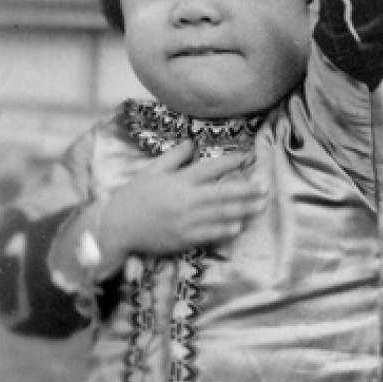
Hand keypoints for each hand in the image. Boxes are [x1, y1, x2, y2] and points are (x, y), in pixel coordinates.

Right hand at [103, 140, 267, 260]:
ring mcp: (185, 220)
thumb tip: (192, 143)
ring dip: (243, 210)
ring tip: (260, 206)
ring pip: (220, 214)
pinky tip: (238, 227)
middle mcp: (185, 199)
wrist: (117, 226)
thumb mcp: (151, 172)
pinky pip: (208, 234)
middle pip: (222, 193)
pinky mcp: (183, 238)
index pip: (210, 168)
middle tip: (265, 187)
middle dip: (246, 190)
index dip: (231, 162)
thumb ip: (174, 158)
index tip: (248, 158)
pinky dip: (224, 230)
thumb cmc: (134, 197)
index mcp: (178, 181)